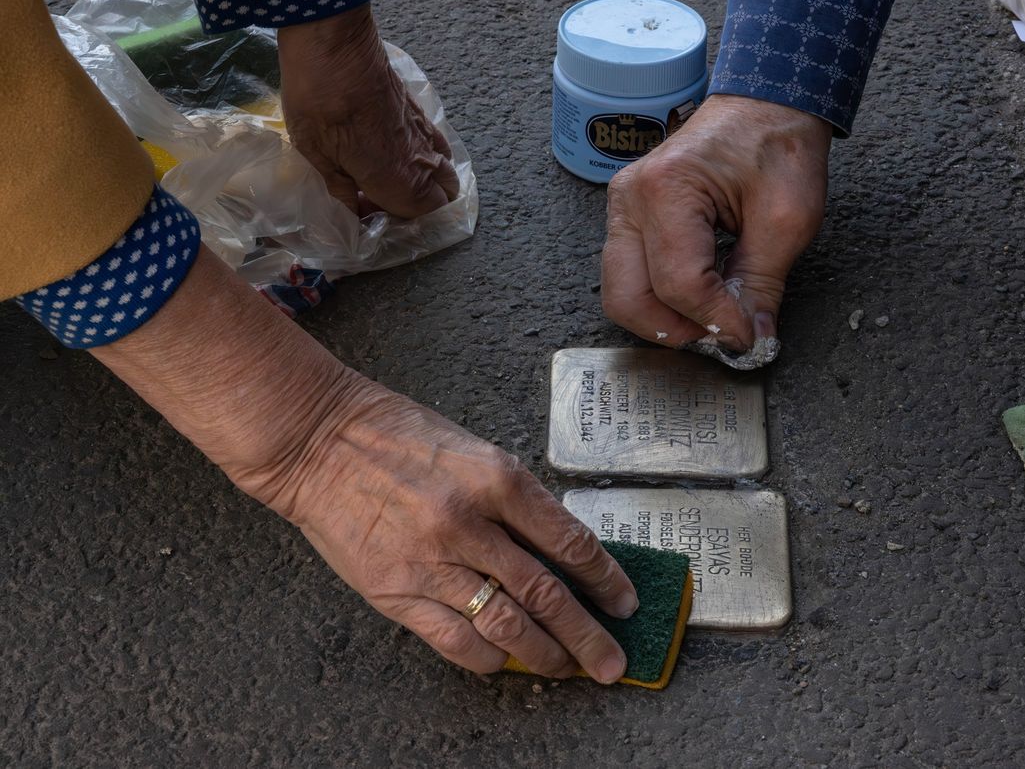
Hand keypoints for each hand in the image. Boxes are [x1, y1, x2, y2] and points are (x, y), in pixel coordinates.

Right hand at [93, 247, 635, 682]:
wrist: (317, 440)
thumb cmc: (397, 435)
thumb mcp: (473, 451)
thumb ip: (515, 501)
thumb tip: (559, 552)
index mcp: (497, 478)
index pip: (569, 540)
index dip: (606, 578)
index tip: (625, 601)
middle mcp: (469, 522)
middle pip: (546, 594)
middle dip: (587, 636)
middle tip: (613, 661)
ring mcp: (430, 561)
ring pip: (506, 626)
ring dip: (545, 655)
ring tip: (568, 669)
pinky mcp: (395, 592)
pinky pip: (455, 640)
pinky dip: (489, 657)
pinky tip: (505, 660)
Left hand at [278, 4, 458, 217]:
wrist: (332, 39)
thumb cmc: (318, 99)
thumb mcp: (315, 154)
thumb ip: (339, 190)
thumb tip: (352, 214)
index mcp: (398, 176)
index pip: (424, 214)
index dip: (398, 221)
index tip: (365, 212)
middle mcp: (421, 156)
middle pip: (446, 194)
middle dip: (425, 205)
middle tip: (384, 199)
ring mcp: (423, 130)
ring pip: (445, 167)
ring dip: (427, 180)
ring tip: (391, 178)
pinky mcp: (417, 109)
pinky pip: (436, 143)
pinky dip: (426, 155)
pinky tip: (393, 150)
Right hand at [602, 94, 831, 351]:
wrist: (766, 105)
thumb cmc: (779, 145)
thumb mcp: (788, 219)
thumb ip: (763, 286)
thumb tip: (751, 340)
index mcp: (668, 189)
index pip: (679, 284)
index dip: (716, 320)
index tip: (749, 337)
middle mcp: (631, 198)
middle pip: (628, 298)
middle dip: (678, 330)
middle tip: (723, 336)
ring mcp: (622, 208)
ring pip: (620, 294)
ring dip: (664, 320)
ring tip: (712, 319)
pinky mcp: (628, 218)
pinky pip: (629, 276)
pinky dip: (660, 300)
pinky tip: (700, 298)